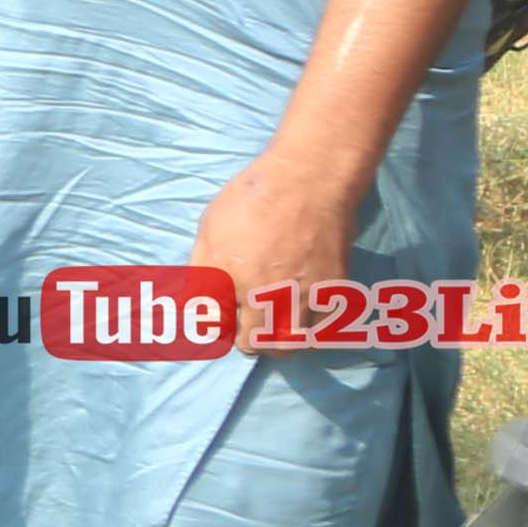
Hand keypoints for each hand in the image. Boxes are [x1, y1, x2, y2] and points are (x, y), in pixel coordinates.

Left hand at [193, 152, 365, 344]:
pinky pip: (321, 329)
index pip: (213, 326)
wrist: (308, 181)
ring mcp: (299, 295)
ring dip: (278, 343)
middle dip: (246, 341)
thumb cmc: (252, 198)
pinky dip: (311, 331)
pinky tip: (305, 318)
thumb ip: (202, 268)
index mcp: (225, 279)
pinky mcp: (331, 291)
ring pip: (288, 345)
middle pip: (252, 343)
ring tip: (276, 330)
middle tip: (248, 331)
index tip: (222, 322)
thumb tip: (195, 298)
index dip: (216, 326)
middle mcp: (261, 294)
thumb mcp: (208, 228)